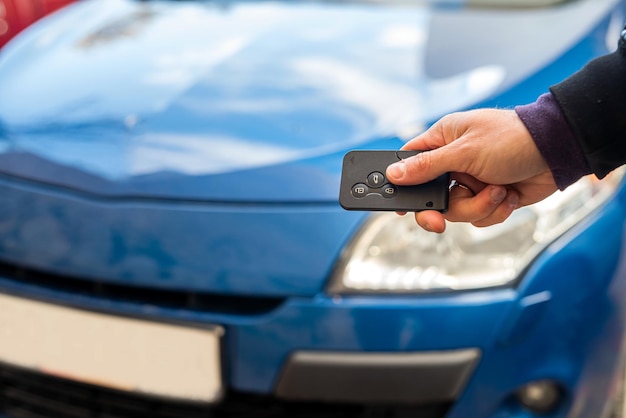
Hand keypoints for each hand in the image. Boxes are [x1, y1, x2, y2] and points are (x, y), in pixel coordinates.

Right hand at [386, 109, 557, 232]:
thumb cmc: (512, 139)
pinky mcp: (489, 197)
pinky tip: (507, 194)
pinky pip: (479, 217)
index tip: (399, 205)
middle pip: (430, 196)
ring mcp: (472, 181)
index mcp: (443, 141)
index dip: (402, 183)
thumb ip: (427, 166)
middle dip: (439, 210)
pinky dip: (494, 210)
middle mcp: (454, 162)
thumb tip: (394, 174)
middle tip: (437, 222)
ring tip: (497, 190)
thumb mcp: (464, 152)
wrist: (558, 153)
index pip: (410, 162)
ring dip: (478, 206)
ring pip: (456, 211)